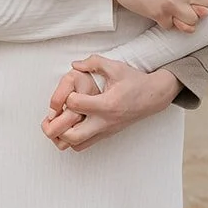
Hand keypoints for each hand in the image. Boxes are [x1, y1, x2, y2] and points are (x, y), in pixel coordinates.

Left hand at [41, 57, 180, 151]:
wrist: (153, 96)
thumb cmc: (134, 81)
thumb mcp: (116, 67)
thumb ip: (94, 63)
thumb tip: (75, 65)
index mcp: (106, 104)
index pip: (75, 104)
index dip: (66, 96)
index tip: (68, 90)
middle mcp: (105, 121)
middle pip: (72, 134)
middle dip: (58, 126)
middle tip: (55, 113)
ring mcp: (105, 131)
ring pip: (76, 144)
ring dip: (63, 134)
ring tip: (61, 120)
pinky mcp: (106, 135)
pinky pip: (84, 145)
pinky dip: (73, 138)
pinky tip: (72, 123)